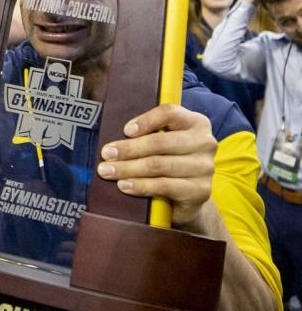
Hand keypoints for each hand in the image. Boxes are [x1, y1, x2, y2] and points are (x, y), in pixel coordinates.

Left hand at [96, 104, 216, 227]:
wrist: (188, 197)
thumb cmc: (168, 161)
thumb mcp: (161, 143)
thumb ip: (146, 135)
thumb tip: (113, 141)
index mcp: (195, 122)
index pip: (170, 113)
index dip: (146, 120)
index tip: (125, 130)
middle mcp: (205, 142)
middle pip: (160, 142)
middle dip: (128, 149)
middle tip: (106, 154)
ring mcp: (205, 167)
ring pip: (159, 165)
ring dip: (128, 168)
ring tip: (107, 171)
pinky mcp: (201, 190)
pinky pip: (164, 186)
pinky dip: (140, 185)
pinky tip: (123, 185)